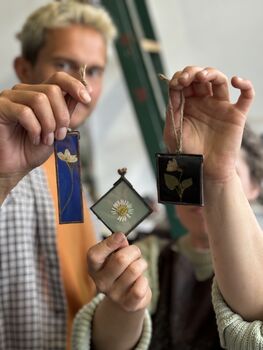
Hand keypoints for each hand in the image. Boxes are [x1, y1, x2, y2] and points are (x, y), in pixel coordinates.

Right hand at [0, 72, 90, 178]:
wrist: (15, 166)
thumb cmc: (33, 149)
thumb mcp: (57, 130)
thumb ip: (67, 111)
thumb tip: (84, 93)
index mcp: (39, 94)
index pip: (59, 78)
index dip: (75, 85)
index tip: (87, 99)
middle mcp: (24, 91)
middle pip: (52, 90)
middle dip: (62, 115)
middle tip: (59, 135)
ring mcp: (10, 97)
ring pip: (39, 100)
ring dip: (49, 124)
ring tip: (47, 139)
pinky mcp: (0, 107)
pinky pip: (24, 112)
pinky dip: (34, 129)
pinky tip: (34, 139)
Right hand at [87, 232, 150, 311]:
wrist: (125, 298)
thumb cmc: (121, 271)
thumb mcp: (114, 256)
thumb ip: (117, 245)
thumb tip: (120, 238)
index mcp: (94, 268)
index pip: (94, 255)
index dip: (109, 243)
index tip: (121, 235)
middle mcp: (101, 283)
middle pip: (120, 259)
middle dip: (133, 251)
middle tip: (135, 253)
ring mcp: (114, 295)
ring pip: (134, 270)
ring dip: (141, 264)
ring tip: (138, 267)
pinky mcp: (128, 304)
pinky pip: (140, 286)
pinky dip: (145, 280)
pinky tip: (140, 281)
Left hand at [164, 66, 254, 182]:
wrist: (204, 170)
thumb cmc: (187, 153)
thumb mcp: (173, 131)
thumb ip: (172, 109)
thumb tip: (174, 87)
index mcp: (187, 105)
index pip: (184, 83)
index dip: (180, 78)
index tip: (176, 83)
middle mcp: (203, 102)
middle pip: (200, 77)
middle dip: (192, 72)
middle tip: (187, 78)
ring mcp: (220, 107)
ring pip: (219, 80)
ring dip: (211, 73)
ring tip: (202, 77)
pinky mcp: (236, 115)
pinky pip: (246, 96)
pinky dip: (245, 85)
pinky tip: (236, 80)